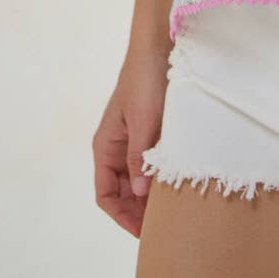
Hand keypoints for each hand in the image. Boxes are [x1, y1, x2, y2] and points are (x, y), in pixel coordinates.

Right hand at [92, 47, 169, 238]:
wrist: (157, 46)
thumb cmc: (145, 80)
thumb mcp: (143, 121)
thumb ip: (139, 158)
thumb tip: (139, 192)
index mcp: (106, 146)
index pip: (105, 194)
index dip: (122, 215)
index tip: (142, 231)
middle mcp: (116, 146)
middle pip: (121, 190)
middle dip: (137, 210)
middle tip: (162, 226)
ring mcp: (132, 138)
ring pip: (136, 178)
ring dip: (149, 194)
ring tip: (169, 209)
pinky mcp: (149, 130)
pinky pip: (148, 162)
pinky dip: (158, 175)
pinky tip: (173, 183)